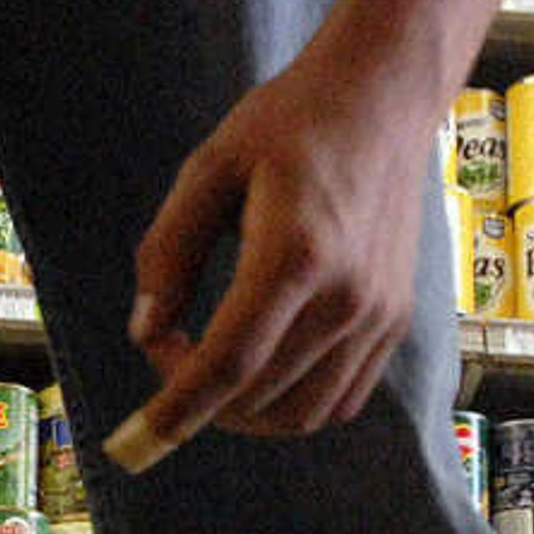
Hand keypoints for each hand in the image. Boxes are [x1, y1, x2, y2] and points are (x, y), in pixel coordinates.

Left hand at [106, 59, 432, 472]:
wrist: (382, 98)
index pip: (230, 364)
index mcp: (295, 254)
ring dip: (246, 415)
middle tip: (168, 348)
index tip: (138, 435)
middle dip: (198, 399)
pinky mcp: (395, 320)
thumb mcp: (209, 168)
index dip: (179, 409)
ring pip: (303, 415)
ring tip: (210, 371)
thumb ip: (169, 250)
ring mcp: (378, 314)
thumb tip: (145, 330)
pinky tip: (260, 370)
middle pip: (260, 398)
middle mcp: (346, 297)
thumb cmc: (289, 122)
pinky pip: (341, 400)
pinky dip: (292, 406)